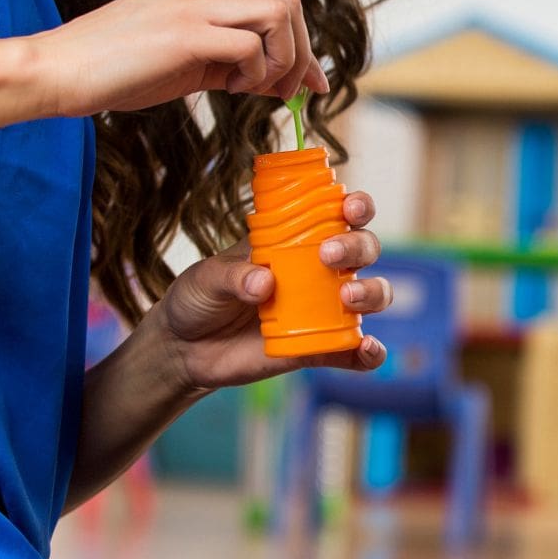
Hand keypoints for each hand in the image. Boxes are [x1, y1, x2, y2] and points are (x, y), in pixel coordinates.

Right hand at [24, 0, 329, 116]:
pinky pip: (250, 44)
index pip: (275, 1)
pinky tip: (228, 88)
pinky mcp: (184, 32)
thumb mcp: (186, 64)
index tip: (307, 83)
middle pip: (287, 1)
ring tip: (252, 88)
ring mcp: (193, 4)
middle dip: (299, 52)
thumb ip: (234, 64)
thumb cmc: (114, 71)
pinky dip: (254, 72)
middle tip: (283, 92)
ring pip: (279, 13)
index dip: (300, 43)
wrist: (55, 70)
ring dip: (282, 58)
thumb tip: (284, 82)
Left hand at [147, 190, 389, 391]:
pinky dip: (369, 352)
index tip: (350, 207)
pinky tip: (366, 349)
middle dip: (358, 246)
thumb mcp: (206, 277)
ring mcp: (323, 309)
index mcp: (296, 239)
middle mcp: (319, 270)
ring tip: (348, 298)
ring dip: (372, 293)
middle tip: (329, 256)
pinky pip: (354, 350)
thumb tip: (264, 283)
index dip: (357, 206)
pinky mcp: (320, 347)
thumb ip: (233, 275)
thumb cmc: (199, 298)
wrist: (184, 349)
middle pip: (364, 248)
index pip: (339, 213)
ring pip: (373, 294)